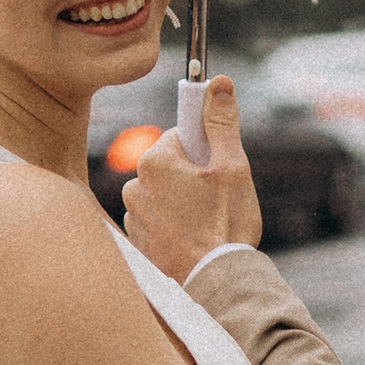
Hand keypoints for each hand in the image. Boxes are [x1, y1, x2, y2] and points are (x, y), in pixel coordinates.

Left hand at [123, 77, 263, 277]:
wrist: (213, 282)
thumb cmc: (225, 224)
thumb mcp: (232, 166)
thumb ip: (221, 122)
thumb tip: (219, 82)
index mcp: (156, 160)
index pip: (182, 136)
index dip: (206, 152)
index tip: (218, 171)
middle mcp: (135, 185)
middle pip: (171, 166)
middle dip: (193, 178)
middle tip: (216, 201)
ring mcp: (132, 215)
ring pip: (163, 195)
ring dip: (182, 204)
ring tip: (205, 226)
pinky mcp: (135, 241)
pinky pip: (156, 221)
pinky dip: (172, 227)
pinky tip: (192, 241)